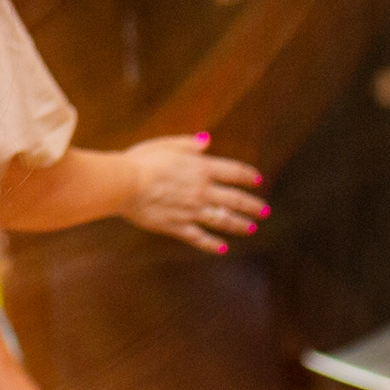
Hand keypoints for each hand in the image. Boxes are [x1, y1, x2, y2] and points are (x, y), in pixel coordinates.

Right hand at [122, 134, 266, 252]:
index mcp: (200, 168)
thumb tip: (207, 140)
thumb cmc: (141, 160)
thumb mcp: (165, 144)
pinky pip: (200, 238)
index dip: (247, 176)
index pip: (233, 172)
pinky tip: (222, 248)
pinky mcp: (178, 226)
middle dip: (253, 206)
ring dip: (240, 225)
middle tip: (264, 211)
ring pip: (223, 220)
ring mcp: (192, 210)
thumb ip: (188, 143)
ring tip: (251, 228)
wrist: (124, 183)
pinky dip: (213, 244)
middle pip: (235, 199)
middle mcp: (202, 190)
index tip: (257, 180)